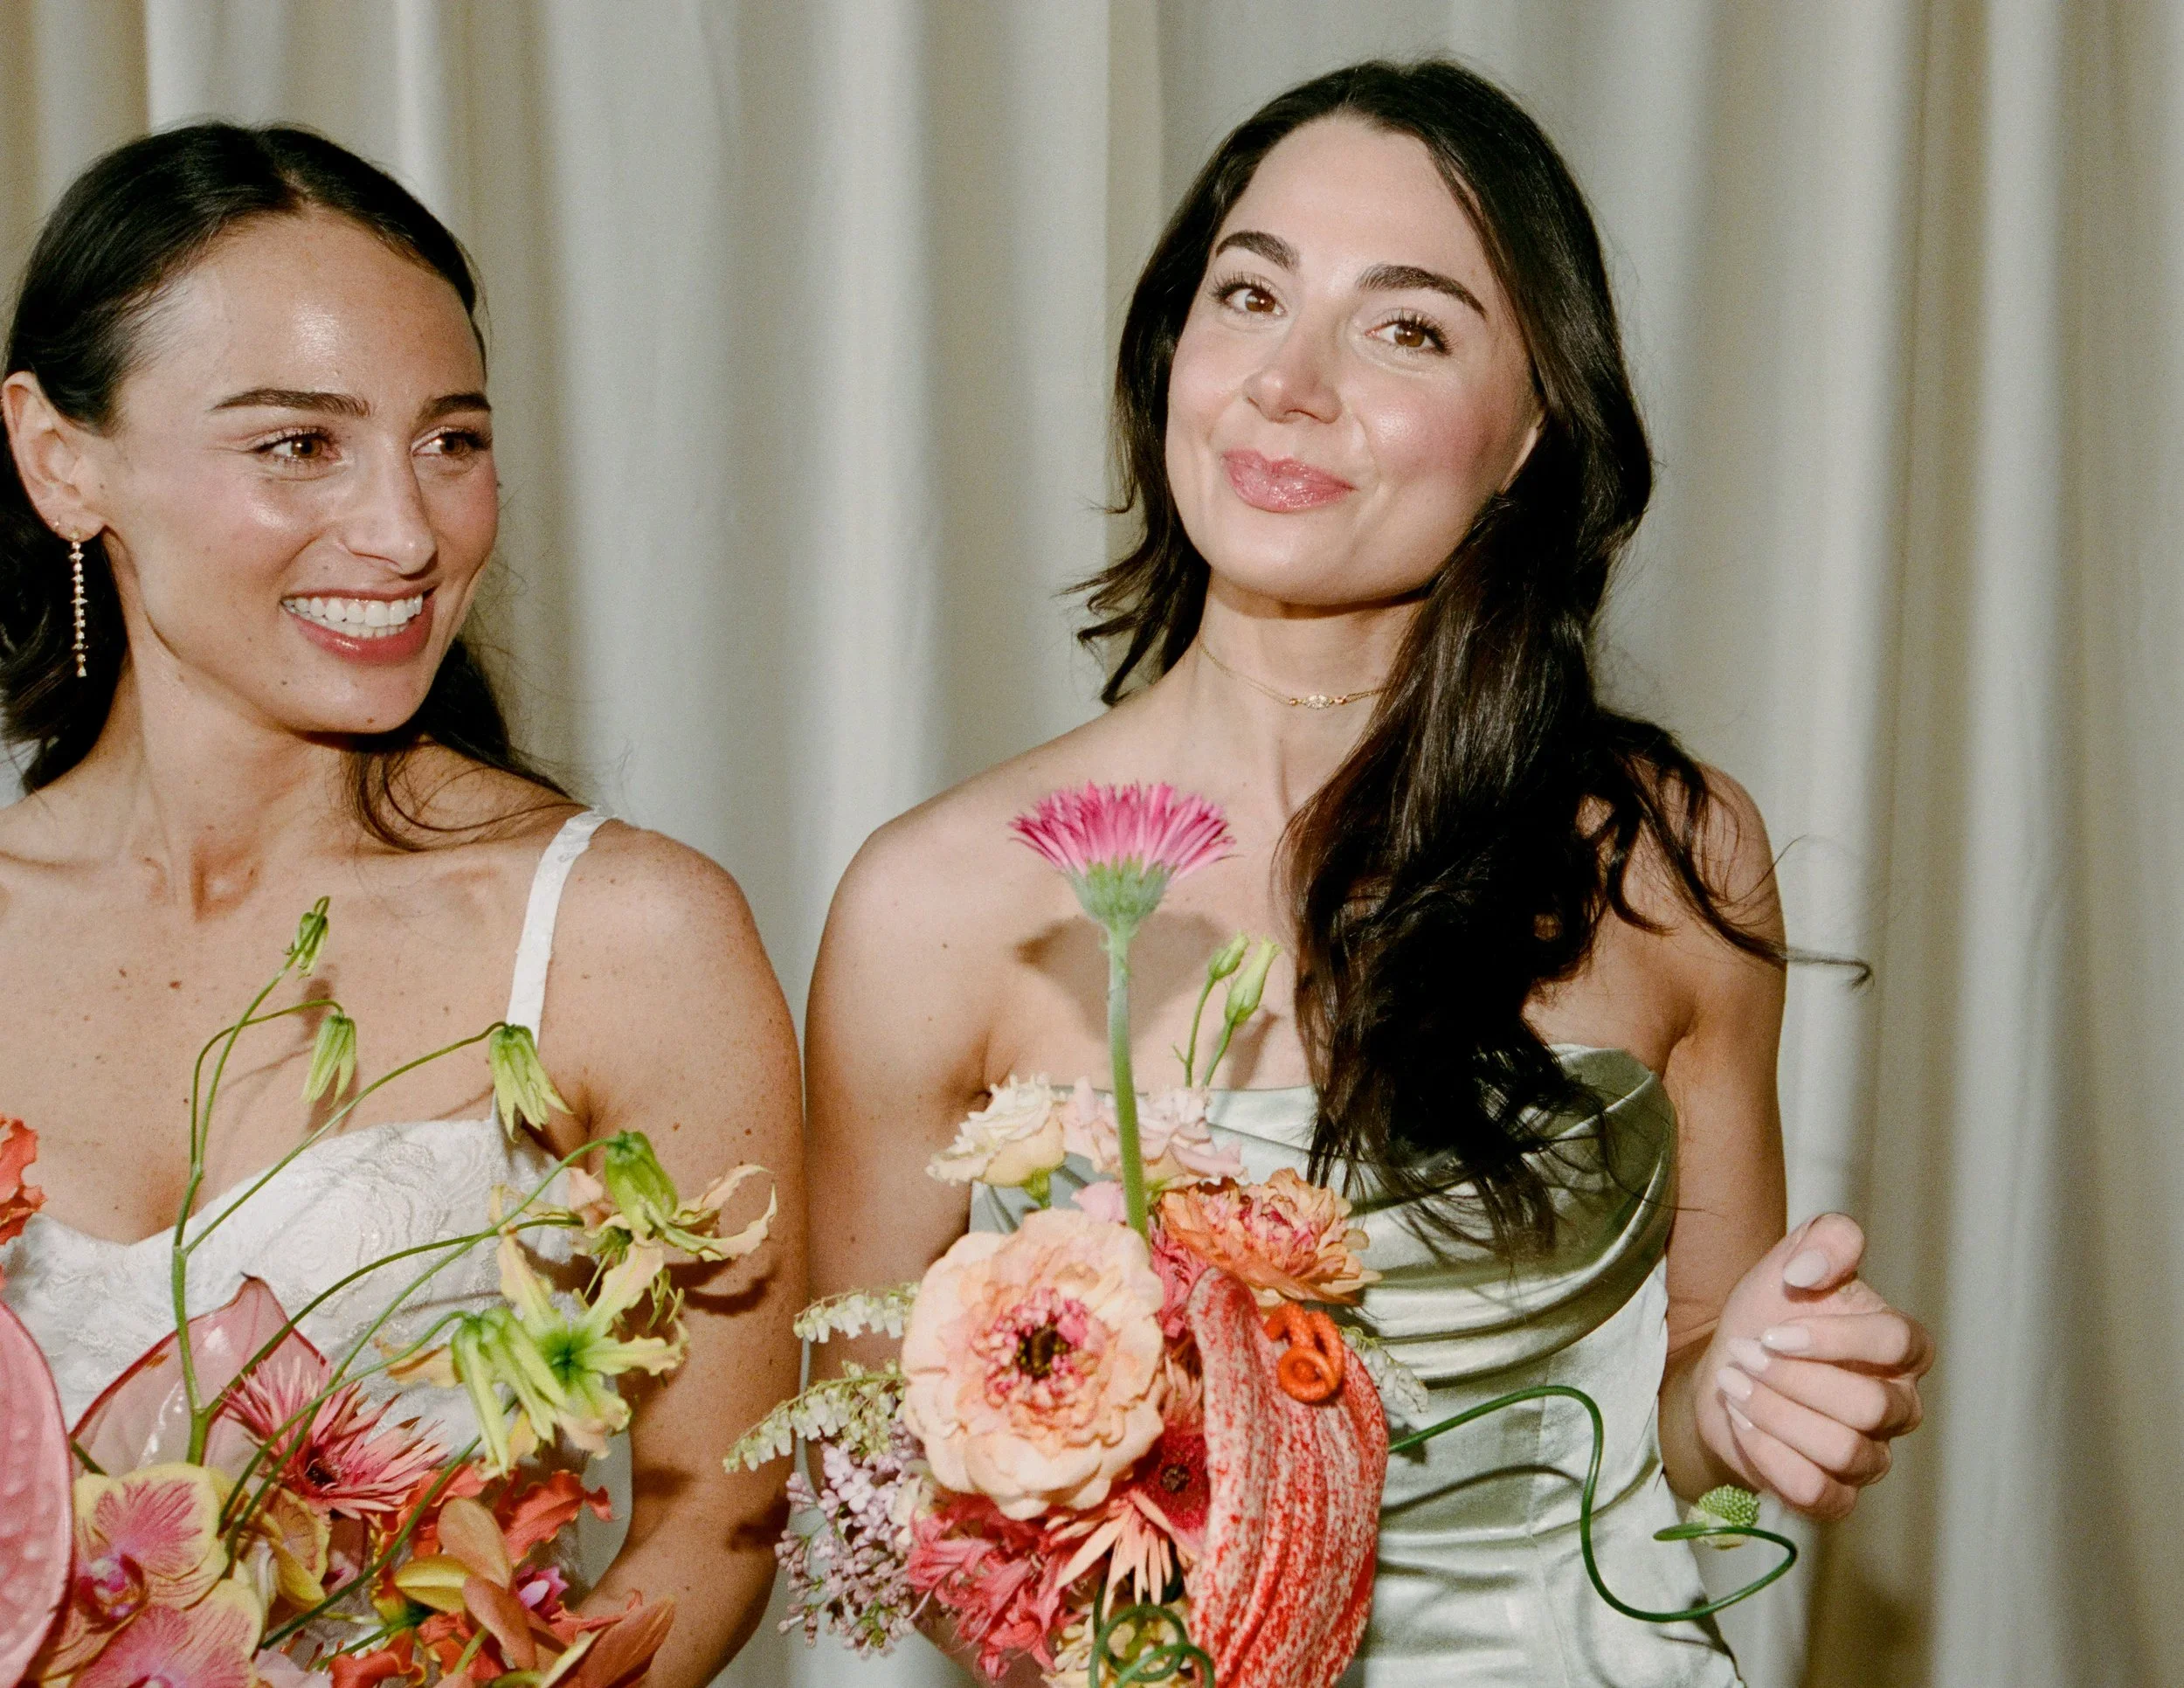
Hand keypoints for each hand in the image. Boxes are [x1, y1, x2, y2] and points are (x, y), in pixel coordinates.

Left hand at [1697, 1213, 1932, 1519]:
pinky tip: (1743, 1423)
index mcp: (1901, 1347)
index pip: (1898, 1343)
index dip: (1834, 1338)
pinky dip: (1770, 1458)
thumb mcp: (1794, 1256)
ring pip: (1841, 1451)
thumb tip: (1815, 1269)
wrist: (1729, 1364)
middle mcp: (1898, 1405)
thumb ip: (1828, 1238)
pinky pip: (1818, 1494)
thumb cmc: (1771, 1311)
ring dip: (1774, 1414)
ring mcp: (1871, 1455)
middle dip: (1792, 1380)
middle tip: (1746, 1356)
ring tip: (1736, 1384)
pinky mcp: (1836, 1494)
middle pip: (1869, 1407)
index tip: (1775, 1330)